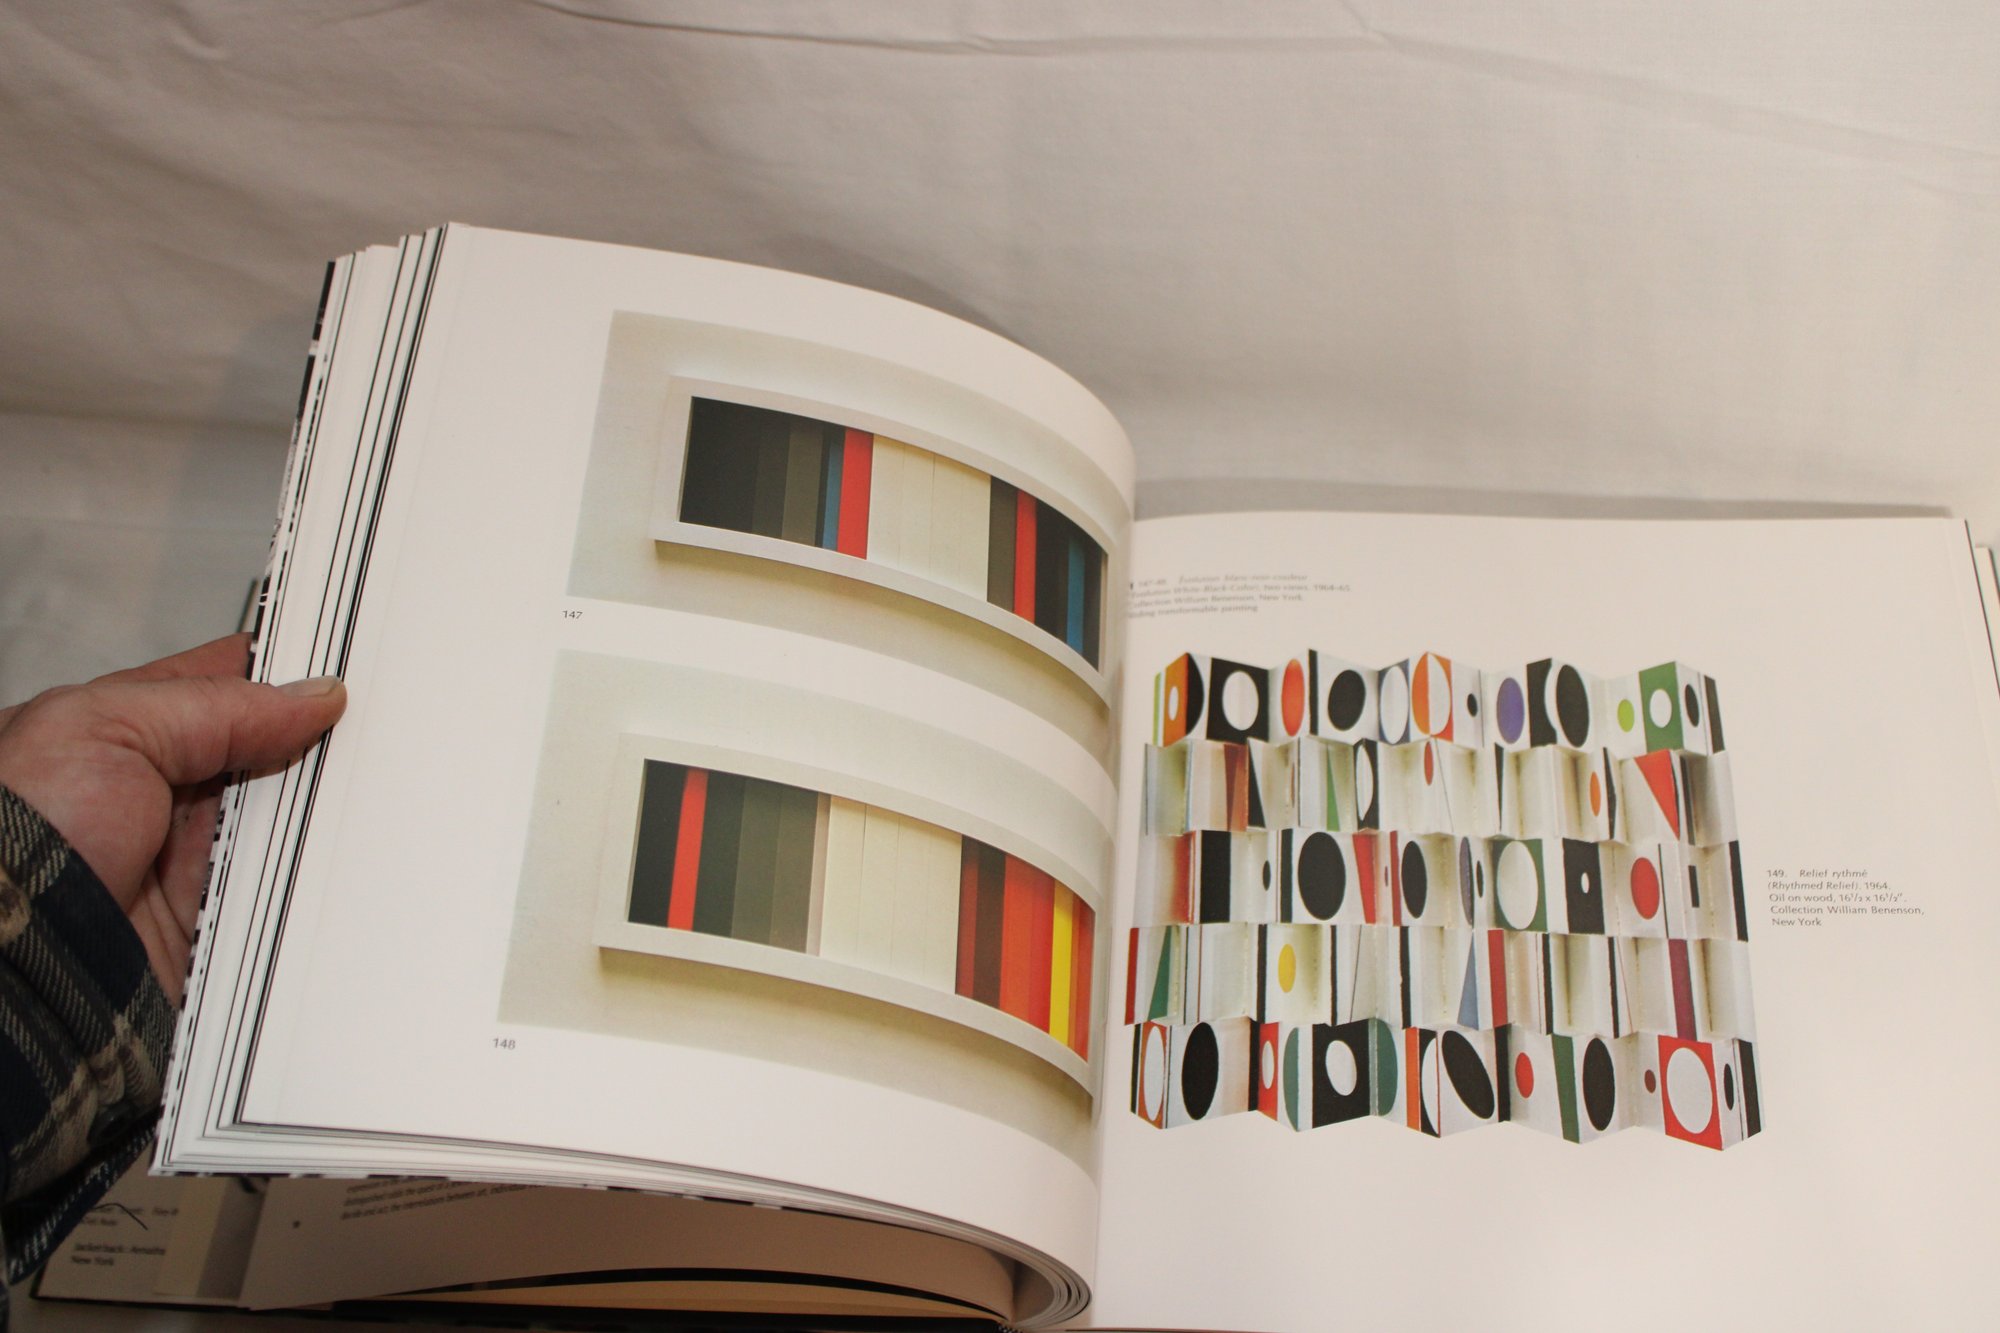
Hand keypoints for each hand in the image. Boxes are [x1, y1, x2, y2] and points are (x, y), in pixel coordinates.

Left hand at [0, 634, 346, 1003]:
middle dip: (319, 744)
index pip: (220, 688)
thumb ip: (214, 706)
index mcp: (119, 733)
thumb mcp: (105, 727)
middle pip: (265, 757)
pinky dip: (316, 879)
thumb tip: (313, 695)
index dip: (282, 672)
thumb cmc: (20, 829)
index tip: (350, 662)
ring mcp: (184, 861)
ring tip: (378, 786)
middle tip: (377, 727)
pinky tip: (358, 853)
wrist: (11, 954)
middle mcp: (156, 796)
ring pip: (283, 824)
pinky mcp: (209, 922)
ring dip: (324, 811)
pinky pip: (281, 894)